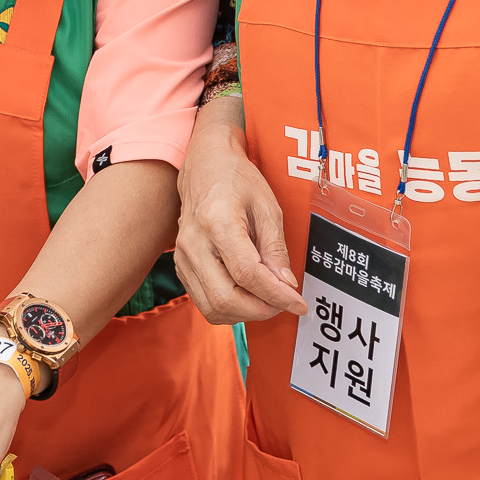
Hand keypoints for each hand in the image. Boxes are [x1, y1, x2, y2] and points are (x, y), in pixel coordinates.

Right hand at [173, 95, 304, 322]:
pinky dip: (229, 307)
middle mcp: (194, 243)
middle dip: (261, 310)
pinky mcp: (181, 265)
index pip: (247, 274)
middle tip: (284, 303)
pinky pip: (203, 301)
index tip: (298, 304)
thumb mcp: (267, 206)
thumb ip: (275, 248)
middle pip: (226, 298)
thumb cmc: (236, 179)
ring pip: (212, 307)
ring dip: (245, 313)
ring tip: (267, 300)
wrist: (205, 166)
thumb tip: (285, 285)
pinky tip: (247, 295)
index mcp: (217, 222)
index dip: (276, 295)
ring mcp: (183, 256)